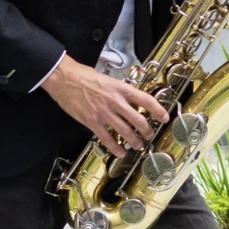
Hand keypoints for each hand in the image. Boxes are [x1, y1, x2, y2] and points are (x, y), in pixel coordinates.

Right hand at [43, 54, 169, 155]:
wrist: (65, 78)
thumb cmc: (85, 76)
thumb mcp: (109, 80)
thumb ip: (121, 91)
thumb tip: (133, 100)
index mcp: (122, 89)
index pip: (146, 100)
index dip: (158, 110)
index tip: (164, 118)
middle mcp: (116, 102)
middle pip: (138, 120)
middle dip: (147, 131)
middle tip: (149, 135)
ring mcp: (104, 113)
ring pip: (125, 131)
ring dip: (134, 141)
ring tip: (138, 145)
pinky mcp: (92, 122)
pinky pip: (106, 138)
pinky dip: (115, 147)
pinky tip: (120, 152)